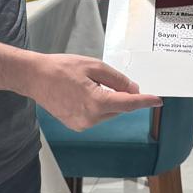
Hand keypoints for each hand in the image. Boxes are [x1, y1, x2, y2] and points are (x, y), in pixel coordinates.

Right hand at [27, 53, 159, 129]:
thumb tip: (133, 90)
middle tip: (111, 80)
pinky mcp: (76, 126)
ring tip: (89, 84)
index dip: (145, 102)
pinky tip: (84, 93)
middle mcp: (90, 118)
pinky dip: (97, 106)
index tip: (158, 101)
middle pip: (118, 108)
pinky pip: (96, 116)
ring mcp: (82, 125)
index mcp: (96, 102)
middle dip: (121, 96)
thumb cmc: (61, 68)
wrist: (35, 77)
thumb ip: (117, 80)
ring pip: (108, 113)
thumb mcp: (94, 66)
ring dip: (108, 101)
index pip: (128, 104)